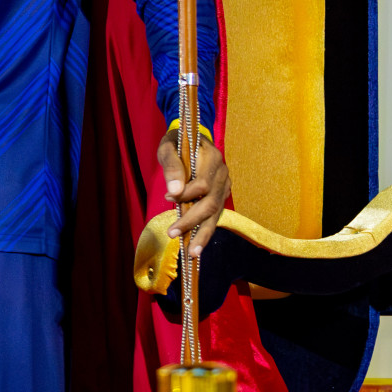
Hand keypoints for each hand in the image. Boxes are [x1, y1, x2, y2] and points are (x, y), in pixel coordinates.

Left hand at [157, 128, 229, 256]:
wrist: (191, 139)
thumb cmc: (177, 142)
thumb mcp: (168, 146)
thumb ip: (171, 165)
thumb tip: (174, 191)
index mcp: (212, 158)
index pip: (202, 183)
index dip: (186, 194)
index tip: (167, 198)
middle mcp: (223, 174)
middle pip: (210, 203)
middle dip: (192, 221)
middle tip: (173, 233)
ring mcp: (224, 187)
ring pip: (216, 214)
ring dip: (203, 234)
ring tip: (192, 253)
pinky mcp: (221, 196)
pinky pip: (215, 216)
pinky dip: (205, 230)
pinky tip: (196, 245)